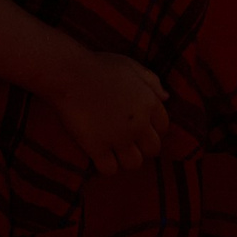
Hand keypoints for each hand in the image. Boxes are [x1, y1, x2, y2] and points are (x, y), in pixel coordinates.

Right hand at [45, 51, 169, 174]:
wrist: (69, 74)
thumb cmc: (99, 66)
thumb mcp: (131, 66)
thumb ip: (152, 81)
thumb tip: (167, 97)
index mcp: (149, 103)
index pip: (163, 127)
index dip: (152, 128)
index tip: (138, 127)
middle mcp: (138, 124)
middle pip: (152, 149)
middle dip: (142, 146)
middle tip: (127, 141)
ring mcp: (119, 138)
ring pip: (134, 163)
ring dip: (125, 159)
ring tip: (114, 151)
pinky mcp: (97, 148)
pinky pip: (110, 170)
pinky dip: (105, 166)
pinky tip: (98, 155)